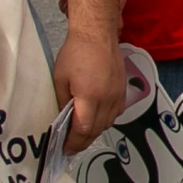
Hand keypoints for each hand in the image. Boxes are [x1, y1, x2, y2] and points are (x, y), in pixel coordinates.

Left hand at [55, 28, 127, 148]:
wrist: (97, 34)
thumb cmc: (76, 52)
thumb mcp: (60, 78)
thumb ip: (62, 102)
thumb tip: (63, 119)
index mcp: (89, 97)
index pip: (83, 129)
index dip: (73, 142)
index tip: (65, 149)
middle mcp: (107, 99)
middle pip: (96, 130)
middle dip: (83, 142)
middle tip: (71, 147)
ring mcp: (117, 95)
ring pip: (108, 123)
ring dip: (95, 132)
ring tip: (82, 135)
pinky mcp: (123, 89)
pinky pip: (116, 113)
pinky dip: (106, 121)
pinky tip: (97, 119)